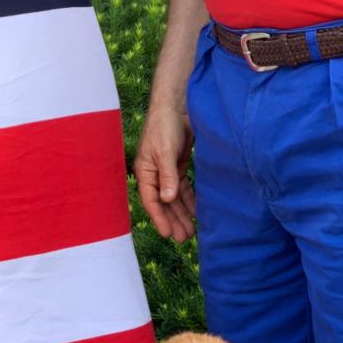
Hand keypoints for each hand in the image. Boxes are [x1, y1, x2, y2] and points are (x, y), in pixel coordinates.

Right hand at [133, 103, 196, 241]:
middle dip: (173, 220)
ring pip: (174, 197)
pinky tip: (197, 211)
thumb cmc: (165, 125)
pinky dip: (190, 199)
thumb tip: (167, 199)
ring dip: (182, 212)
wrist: (177, 105)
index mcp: (145, 170)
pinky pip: (184, 187)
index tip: (167, 235)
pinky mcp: (179, 164)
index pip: (151, 200)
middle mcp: (155, 173)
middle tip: (184, 238)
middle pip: (163, 202)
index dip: (159, 218)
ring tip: (191, 230)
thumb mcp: (165, 151)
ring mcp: (167, 169)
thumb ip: (167, 176)